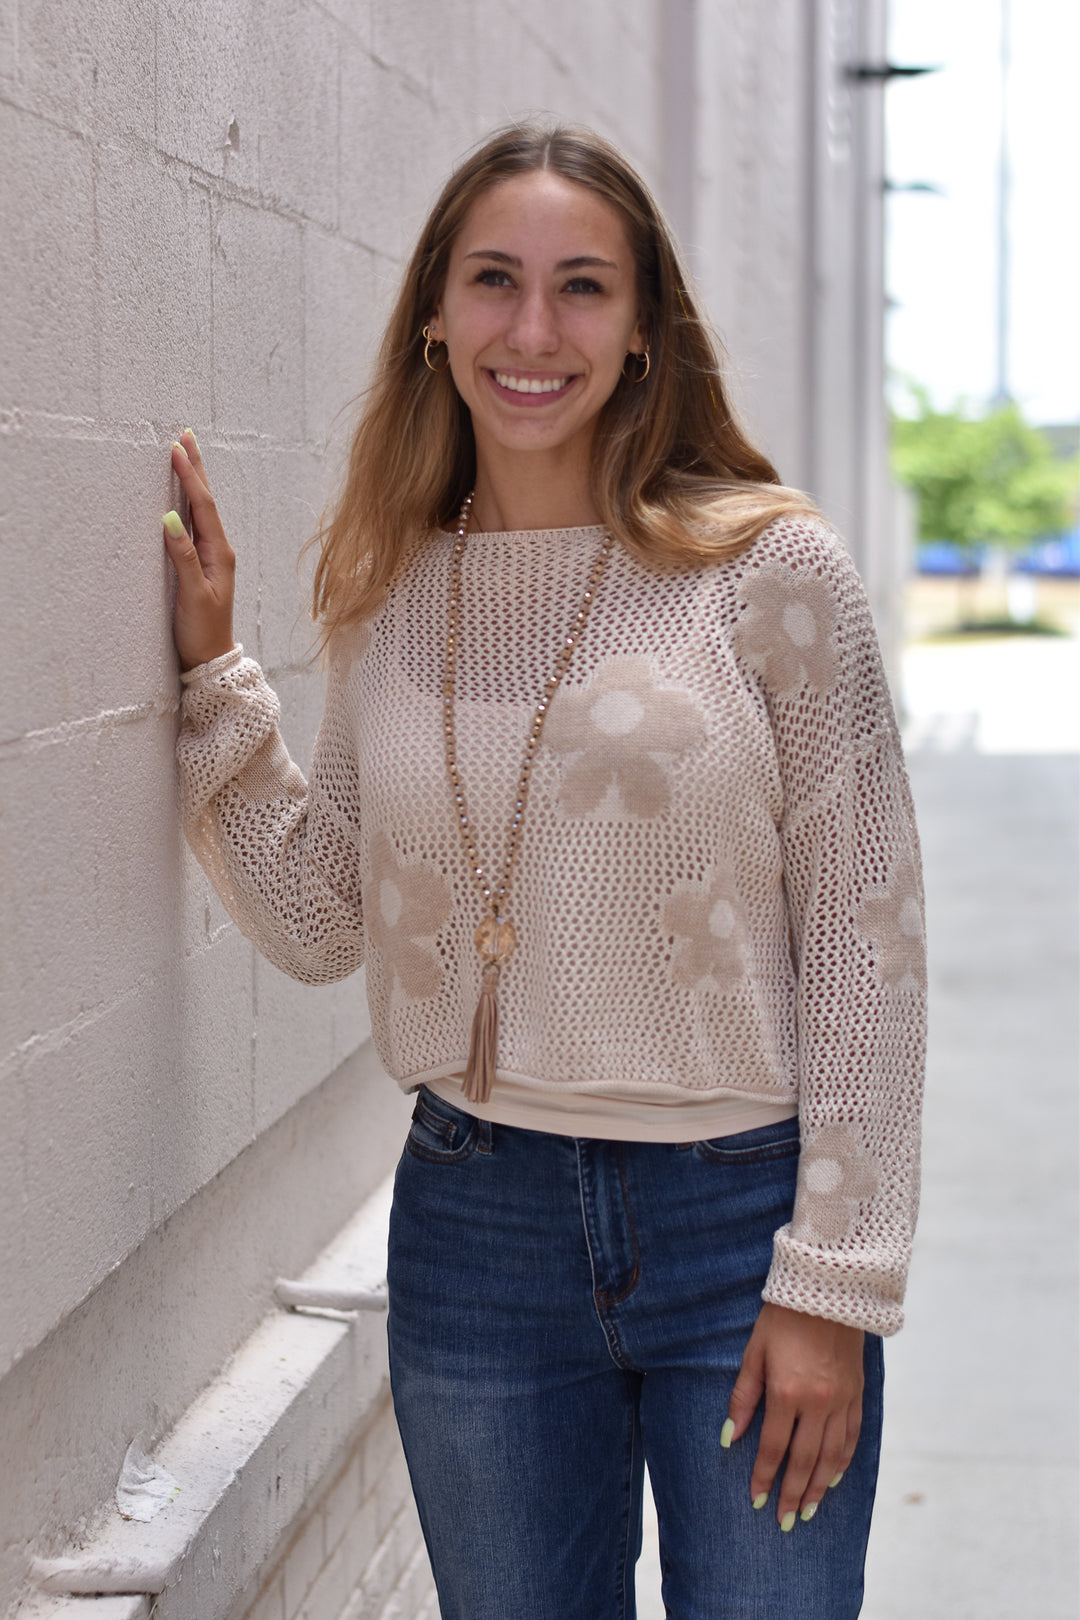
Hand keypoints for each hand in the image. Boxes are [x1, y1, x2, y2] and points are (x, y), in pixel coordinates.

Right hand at [162, 429, 236, 671]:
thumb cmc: (202, 630)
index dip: (189, 476)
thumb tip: (170, 518)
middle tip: (186, 436)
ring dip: (192, 482)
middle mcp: (218, 550)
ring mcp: (211, 557)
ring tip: (186, 455)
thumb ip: (183, 556)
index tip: (176, 448)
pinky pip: (195, 525)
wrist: (210, 659)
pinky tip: (181, 497)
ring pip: (200, 510)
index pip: (202, 505)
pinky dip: (187, 504)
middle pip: (205, 501)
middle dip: (195, 468)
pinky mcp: (201, 566)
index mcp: (220, 553)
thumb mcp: (192, 594)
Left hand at [723, 1302, 863, 1528]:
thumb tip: (729, 1437)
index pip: (773, 1448)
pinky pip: (852, 1436)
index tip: (755, 1500)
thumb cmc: (783, 1317)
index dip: (763, 1476)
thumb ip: (743, 1396)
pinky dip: (843, 1461)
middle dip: (793, 1494)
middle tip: (784, 1521)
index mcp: (787, 1392)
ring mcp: (842, 1400)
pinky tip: (835, 1477)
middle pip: (805, 1461)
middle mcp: (818, 1403)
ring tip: (809, 1510)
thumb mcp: (754, 1351)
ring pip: (831, 1456)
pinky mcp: (857, 1393)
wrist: (829, 1289)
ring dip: (820, 1487)